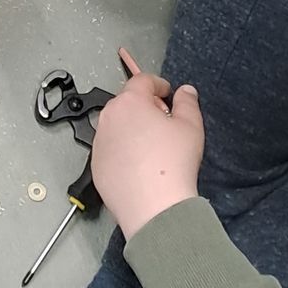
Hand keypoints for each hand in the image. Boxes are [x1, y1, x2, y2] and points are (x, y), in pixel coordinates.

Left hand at [92, 50, 204, 239]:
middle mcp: (108, 119)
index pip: (142, 81)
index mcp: (130, 103)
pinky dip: (123, 152)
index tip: (166, 92)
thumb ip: (188, 103)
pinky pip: (111, 150)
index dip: (158, 84)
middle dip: (145, 108)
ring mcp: (99, 143)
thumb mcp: (190, 126)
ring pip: (117, 127)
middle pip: (127, 103)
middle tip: (165, 123)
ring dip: (132, 130)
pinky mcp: (97, 166)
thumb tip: (185, 92)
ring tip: (154, 148)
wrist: (154, 207)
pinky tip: (141, 167)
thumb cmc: (172, 165)